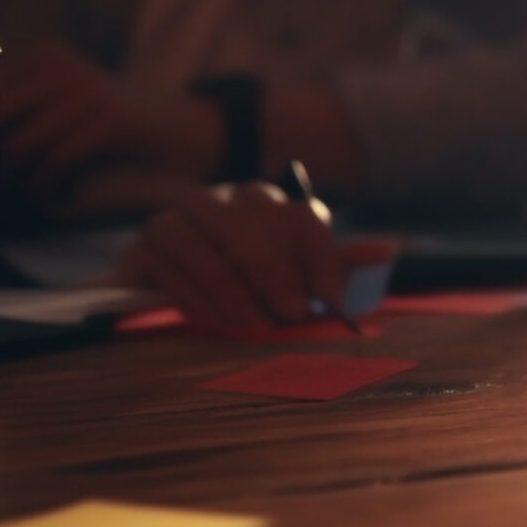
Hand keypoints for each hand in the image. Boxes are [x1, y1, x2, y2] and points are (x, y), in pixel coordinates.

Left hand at [0, 44, 221, 217]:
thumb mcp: (68, 106)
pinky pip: (57, 161)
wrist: (186, 132)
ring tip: (38, 193)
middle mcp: (64, 68)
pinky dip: (50, 187)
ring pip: (24, 144)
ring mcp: (89, 92)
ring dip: (24, 179)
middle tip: (1, 183)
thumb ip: (24, 113)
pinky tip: (59, 197)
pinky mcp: (110, 123)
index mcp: (48, 57)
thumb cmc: (115, 129)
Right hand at [119, 182, 390, 335]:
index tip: (333, 299)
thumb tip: (387, 251)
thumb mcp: (298, 271)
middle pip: (242, 225)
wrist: (184, 294)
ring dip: (230, 288)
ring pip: (196, 243)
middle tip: (295, 315)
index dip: (318, 257)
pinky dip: (193, 297)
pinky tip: (216, 322)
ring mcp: (171, 221)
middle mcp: (213, 200)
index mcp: (260, 199)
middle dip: (273, 273)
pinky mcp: (139, 251)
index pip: (296, 216)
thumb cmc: (254, 282)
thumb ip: (335, 263)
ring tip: (256, 326)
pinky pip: (163, 267)